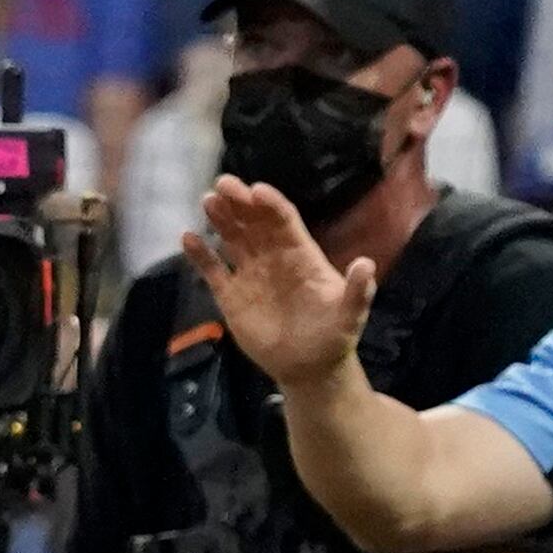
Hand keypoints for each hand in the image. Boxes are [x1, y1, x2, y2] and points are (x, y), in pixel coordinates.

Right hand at [185, 174, 375, 390]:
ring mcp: (250, 274)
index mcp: (301, 254)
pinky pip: (213, 270)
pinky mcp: (231, 296)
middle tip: (223, 183)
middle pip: (254, 222)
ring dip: (220, 219)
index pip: (283, 221)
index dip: (270, 204)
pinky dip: (200, 255)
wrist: (309, 368)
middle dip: (240, 202)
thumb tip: (366, 265)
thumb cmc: (333, 335)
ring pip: (232, 238)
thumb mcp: (351, 314)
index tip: (256, 191)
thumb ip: (358, 290)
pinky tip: (187, 238)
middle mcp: (273, 257)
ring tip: (208, 201)